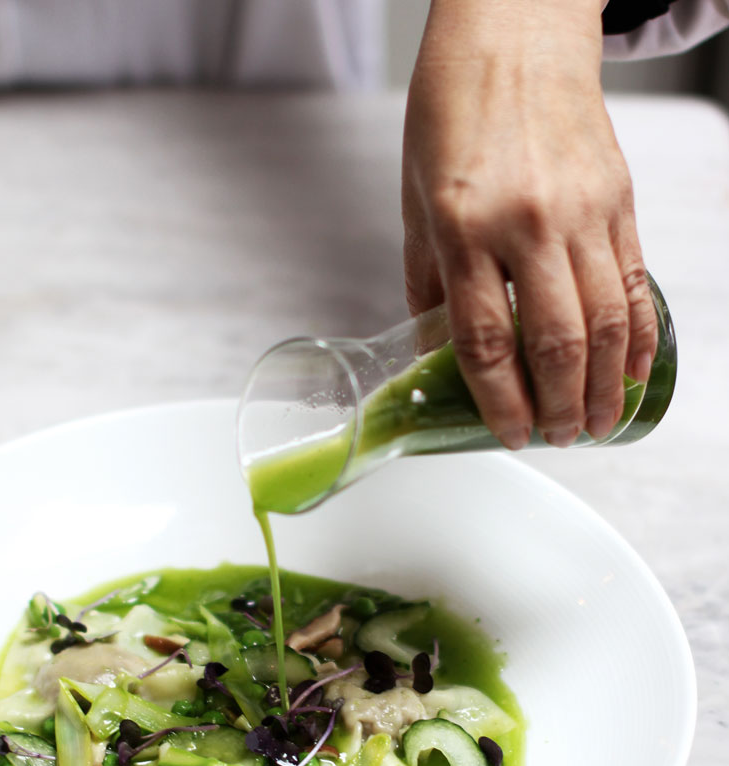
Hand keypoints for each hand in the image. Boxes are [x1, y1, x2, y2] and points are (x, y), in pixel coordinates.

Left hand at [402, 0, 657, 447]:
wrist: (514, 34)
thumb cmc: (452, 115)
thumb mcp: (416, 202)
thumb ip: (428, 284)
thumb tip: (432, 355)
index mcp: (464, 227)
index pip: (484, 340)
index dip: (500, 402)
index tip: (509, 435)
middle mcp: (527, 223)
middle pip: (554, 342)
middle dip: (557, 406)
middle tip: (557, 437)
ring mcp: (581, 212)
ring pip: (604, 322)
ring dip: (600, 386)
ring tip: (593, 423)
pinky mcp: (618, 201)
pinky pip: (635, 284)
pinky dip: (638, 338)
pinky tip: (629, 375)